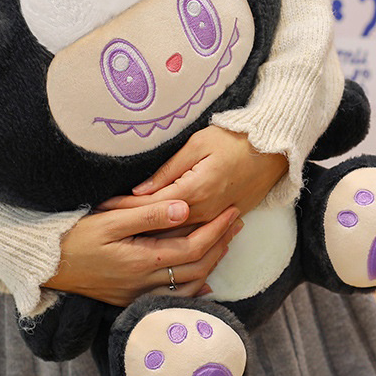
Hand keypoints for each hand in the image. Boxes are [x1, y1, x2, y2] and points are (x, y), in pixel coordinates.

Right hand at [45, 199, 243, 305]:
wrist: (45, 264)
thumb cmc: (75, 235)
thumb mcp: (109, 219)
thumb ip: (148, 215)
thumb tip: (184, 208)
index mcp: (142, 260)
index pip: (194, 247)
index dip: (217, 230)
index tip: (232, 211)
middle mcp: (144, 283)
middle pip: (197, 268)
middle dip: (221, 244)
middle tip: (237, 223)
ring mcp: (138, 295)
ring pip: (188, 285)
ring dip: (211, 263)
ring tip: (225, 241)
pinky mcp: (130, 300)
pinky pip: (171, 298)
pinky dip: (193, 289)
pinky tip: (203, 280)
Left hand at [99, 125, 287, 223]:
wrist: (274, 149)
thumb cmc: (235, 139)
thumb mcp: (198, 145)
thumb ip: (168, 170)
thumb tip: (139, 190)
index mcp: (195, 190)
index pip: (150, 205)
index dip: (124, 208)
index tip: (100, 211)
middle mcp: (205, 210)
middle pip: (161, 225)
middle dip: (132, 226)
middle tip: (102, 229)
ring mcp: (217, 218)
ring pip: (177, 235)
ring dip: (151, 234)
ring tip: (124, 236)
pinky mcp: (226, 218)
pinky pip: (196, 233)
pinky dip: (175, 236)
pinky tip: (158, 237)